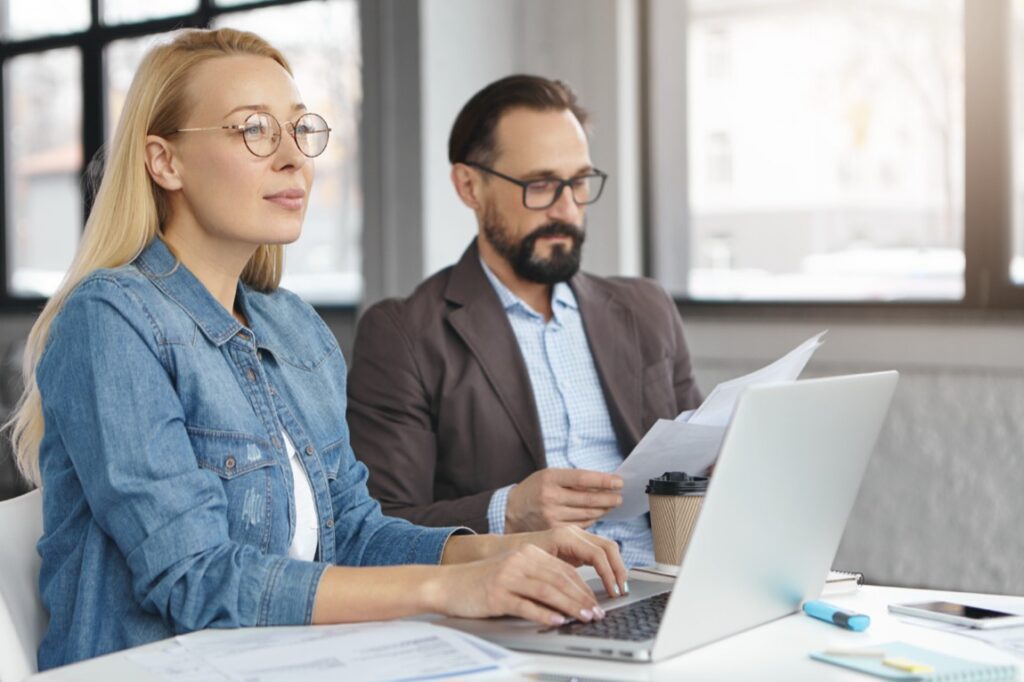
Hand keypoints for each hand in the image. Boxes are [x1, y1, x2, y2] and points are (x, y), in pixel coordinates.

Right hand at [427, 532, 624, 625]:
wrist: (447, 584)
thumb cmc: (481, 582)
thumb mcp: (513, 572)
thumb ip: (538, 578)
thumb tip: (569, 597)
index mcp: (527, 553)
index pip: (564, 570)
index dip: (583, 587)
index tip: (596, 602)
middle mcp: (519, 561)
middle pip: (560, 579)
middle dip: (582, 598)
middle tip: (596, 613)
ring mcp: (508, 576)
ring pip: (548, 591)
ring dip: (570, 606)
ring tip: (585, 618)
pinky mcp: (497, 594)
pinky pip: (526, 604)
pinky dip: (545, 614)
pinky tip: (558, 621)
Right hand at [505, 468, 623, 532]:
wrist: (511, 510)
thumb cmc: (534, 489)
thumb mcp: (549, 476)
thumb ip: (573, 480)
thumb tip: (604, 484)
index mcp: (550, 477)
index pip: (583, 478)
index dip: (604, 480)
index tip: (619, 482)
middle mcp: (550, 496)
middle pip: (588, 499)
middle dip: (608, 498)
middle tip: (619, 497)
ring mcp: (551, 515)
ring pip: (587, 513)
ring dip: (603, 509)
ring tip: (611, 505)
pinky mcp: (553, 530)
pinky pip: (581, 525)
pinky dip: (592, 519)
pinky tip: (596, 514)